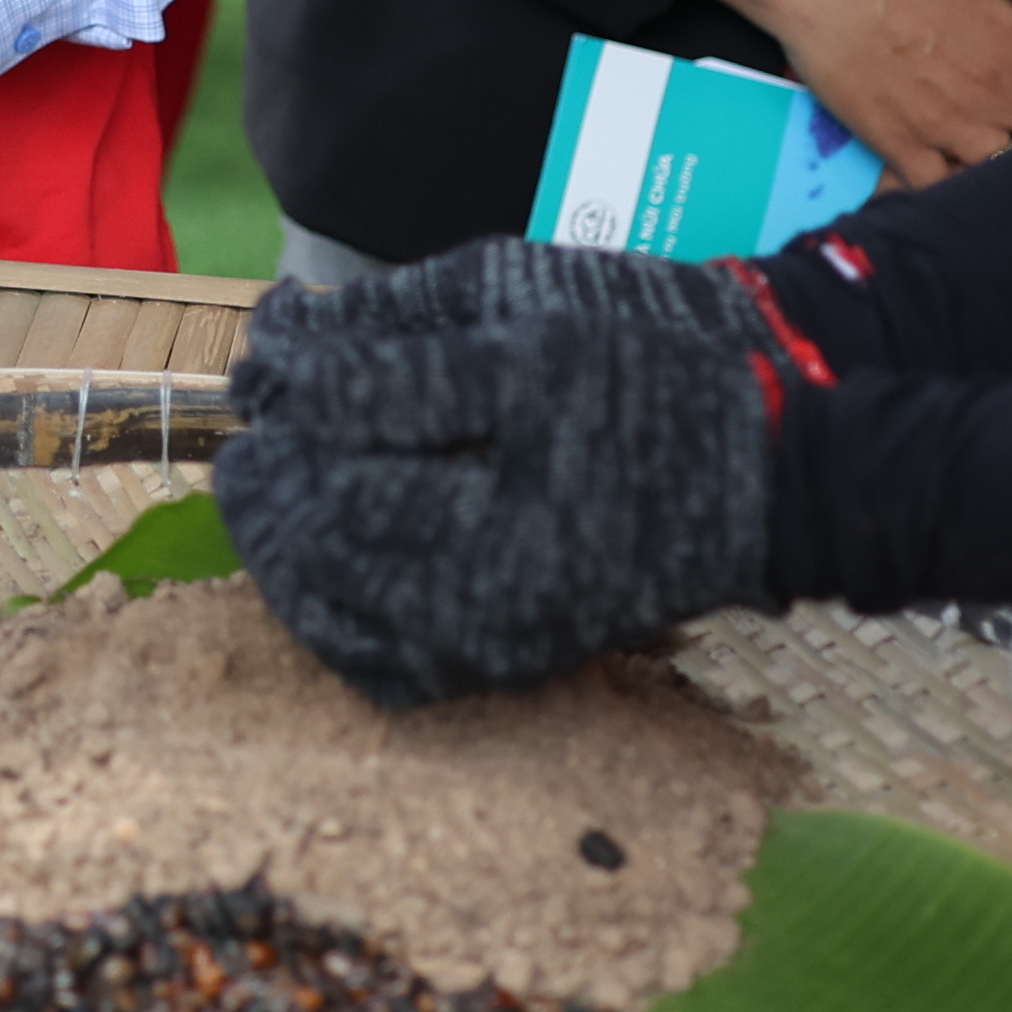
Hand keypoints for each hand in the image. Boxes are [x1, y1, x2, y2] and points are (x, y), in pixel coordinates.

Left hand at [215, 245, 786, 706]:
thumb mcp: (534, 346)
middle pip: (318, 569)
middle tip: (245, 445)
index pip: (333, 494)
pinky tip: (321, 561)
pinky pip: (382, 665)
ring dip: (284, 561)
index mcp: (488, 535)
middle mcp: (480, 619)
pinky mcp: (502, 664)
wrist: (766, 483)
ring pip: (334, 627)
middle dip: (268, 502)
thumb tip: (291, 372)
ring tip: (270, 494)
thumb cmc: (657, 395)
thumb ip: (404, 366)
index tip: (256, 388)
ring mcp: (490, 655)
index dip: (279, 439)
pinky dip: (333, 617)